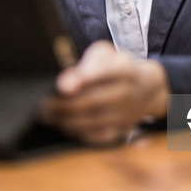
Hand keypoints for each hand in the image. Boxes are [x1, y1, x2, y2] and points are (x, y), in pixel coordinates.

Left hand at [38, 41, 168, 144]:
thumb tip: (66, 83)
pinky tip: (64, 125)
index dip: (83, 79)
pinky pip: (97, 136)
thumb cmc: (117, 68)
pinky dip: (78, 132)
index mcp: (123, 68)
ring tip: (48, 116)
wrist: (147, 88)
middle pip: (93, 101)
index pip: (104, 72)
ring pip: (93, 121)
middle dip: (65, 105)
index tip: (61, 86)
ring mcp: (126, 114)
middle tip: (43, 104)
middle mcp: (127, 93)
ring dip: (67, 120)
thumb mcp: (106, 55)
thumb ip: (86, 63)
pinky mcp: (121, 131)